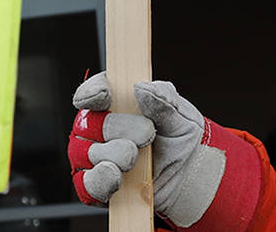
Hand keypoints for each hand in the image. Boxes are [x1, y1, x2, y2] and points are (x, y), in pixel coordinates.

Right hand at [70, 72, 262, 229]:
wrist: (190, 173)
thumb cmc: (180, 137)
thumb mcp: (180, 114)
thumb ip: (163, 98)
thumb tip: (141, 88)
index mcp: (115, 104)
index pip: (92, 93)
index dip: (92, 91)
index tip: (105, 94)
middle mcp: (99, 129)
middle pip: (90, 124)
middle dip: (117, 128)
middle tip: (146, 134)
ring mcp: (95, 158)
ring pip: (86, 155)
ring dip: (112, 156)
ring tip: (135, 158)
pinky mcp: (98, 186)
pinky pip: (86, 186)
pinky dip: (101, 181)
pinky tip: (117, 177)